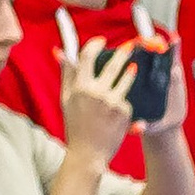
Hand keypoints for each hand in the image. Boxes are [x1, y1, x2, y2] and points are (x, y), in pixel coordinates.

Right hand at [61, 33, 136, 161]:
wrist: (89, 153)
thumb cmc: (75, 125)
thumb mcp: (66, 99)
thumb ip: (67, 75)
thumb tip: (60, 52)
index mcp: (80, 88)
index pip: (87, 57)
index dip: (95, 46)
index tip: (101, 41)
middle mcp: (97, 93)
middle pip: (113, 65)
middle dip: (122, 53)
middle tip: (128, 46)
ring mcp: (113, 102)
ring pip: (125, 80)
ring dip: (130, 71)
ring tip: (134, 67)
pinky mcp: (125, 111)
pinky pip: (126, 100)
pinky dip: (123, 102)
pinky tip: (118, 111)